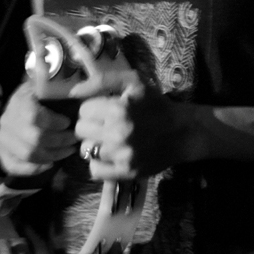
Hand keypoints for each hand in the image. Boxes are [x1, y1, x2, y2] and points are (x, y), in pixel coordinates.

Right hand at [0, 81, 77, 176]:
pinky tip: (51, 163)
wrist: (25, 106)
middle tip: (74, 138)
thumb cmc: (43, 96)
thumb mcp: (49, 84)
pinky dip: (35, 169)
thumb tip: (66, 76)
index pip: (33, 116)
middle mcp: (7, 119)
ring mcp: (2, 138)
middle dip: (58, 141)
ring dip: (52, 155)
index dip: (52, 122)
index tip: (68, 122)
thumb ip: (56, 81)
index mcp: (19, 100)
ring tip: (68, 150)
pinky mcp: (1, 153)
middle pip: (33, 138)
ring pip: (28, 154)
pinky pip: (15, 167)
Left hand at [73, 71, 192, 179]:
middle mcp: (118, 133)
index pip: (83, 110)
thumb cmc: (154, 104)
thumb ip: (102, 81)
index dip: (92, 108)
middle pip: (81, 130)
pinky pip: (95, 171)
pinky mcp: (126, 172)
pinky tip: (109, 155)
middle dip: (90, 125)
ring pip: (86, 150)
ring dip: (94, 144)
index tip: (103, 109)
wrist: (180, 131)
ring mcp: (122, 155)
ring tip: (107, 139)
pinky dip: (99, 163)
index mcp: (119, 108)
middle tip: (104, 124)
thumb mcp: (133, 82)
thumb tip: (73, 92)